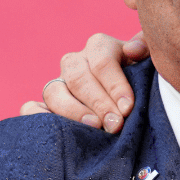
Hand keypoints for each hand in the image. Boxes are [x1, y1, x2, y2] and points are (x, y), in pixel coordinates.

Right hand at [19, 32, 148, 132]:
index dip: (115, 84)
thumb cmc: (143, 82)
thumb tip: (132, 50)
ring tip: (94, 127)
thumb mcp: (149, 65)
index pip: (102, 60)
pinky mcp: (45, 105)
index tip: (128, 107)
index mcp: (100, 47)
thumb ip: (147, 50)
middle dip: (99, 103)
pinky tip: (59, 132)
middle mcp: (75, 63)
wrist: (129, 103)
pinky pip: (31, 108)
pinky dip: (36, 119)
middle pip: (78, 78)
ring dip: (73, 111)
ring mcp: (58, 83)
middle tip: (116, 125)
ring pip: (53, 92)